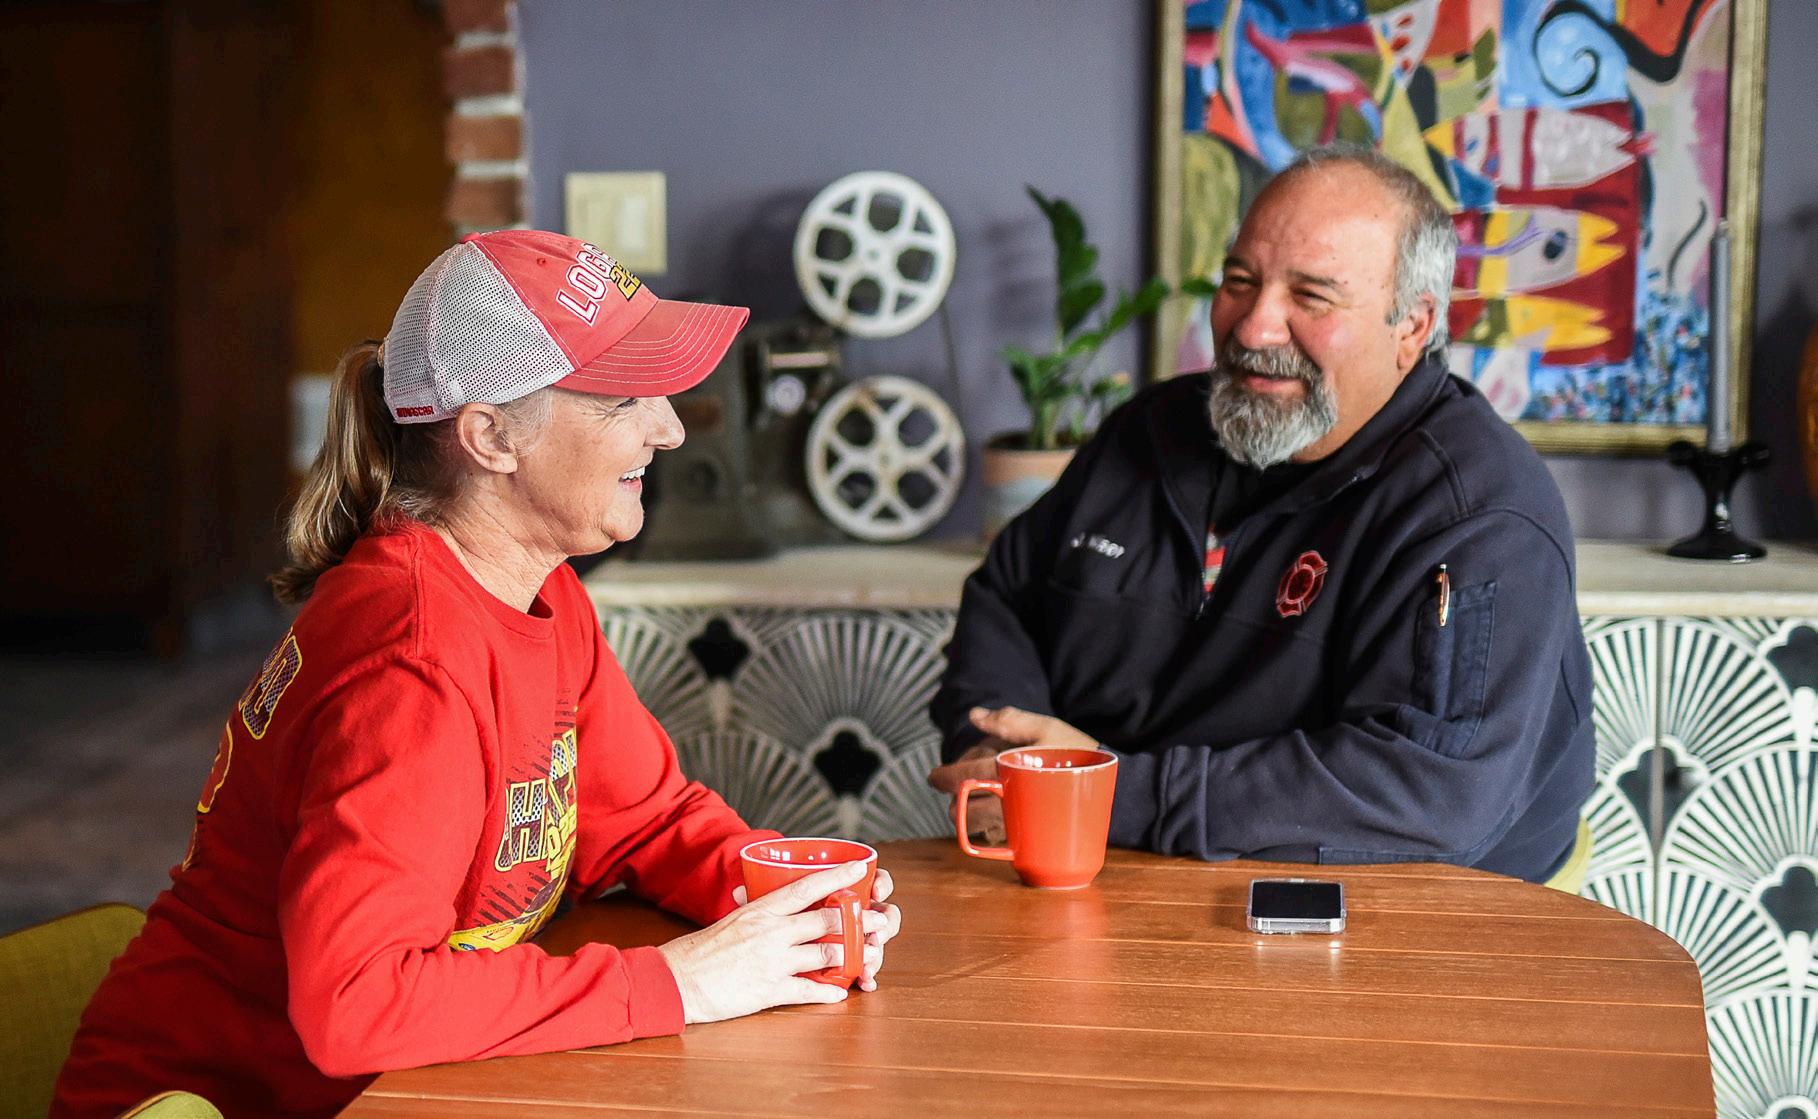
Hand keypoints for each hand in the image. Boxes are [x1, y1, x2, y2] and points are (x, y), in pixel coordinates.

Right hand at [657, 861, 890, 1023]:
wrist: (677, 980)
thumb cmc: (700, 950)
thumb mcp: (731, 920)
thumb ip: (756, 910)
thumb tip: (764, 896)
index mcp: (761, 911)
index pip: (806, 887)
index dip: (837, 877)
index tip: (859, 868)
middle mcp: (771, 933)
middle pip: (826, 921)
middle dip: (858, 922)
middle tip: (879, 922)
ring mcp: (772, 962)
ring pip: (825, 955)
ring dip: (848, 956)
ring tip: (863, 956)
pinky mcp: (769, 990)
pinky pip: (808, 991)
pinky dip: (828, 992)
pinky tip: (840, 992)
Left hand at [928, 708, 1099, 845]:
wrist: (1114, 786)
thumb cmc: (1076, 753)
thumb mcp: (1045, 727)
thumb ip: (1008, 720)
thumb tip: (975, 715)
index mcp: (1008, 771)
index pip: (963, 777)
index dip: (943, 777)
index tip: (934, 777)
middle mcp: (1009, 802)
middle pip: (963, 809)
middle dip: (955, 798)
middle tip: (964, 784)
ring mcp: (1018, 825)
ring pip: (976, 828)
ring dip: (969, 814)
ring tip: (985, 797)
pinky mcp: (1029, 841)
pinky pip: (996, 841)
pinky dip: (988, 828)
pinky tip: (1001, 812)